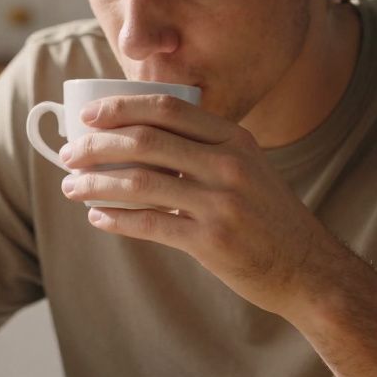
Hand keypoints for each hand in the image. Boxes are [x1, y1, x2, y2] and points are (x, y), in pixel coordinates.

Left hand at [57, 94, 344, 318]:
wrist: (308, 268)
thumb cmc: (267, 218)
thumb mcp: (248, 168)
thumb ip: (204, 151)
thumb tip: (137, 141)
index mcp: (234, 139)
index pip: (168, 108)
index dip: (121, 108)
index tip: (88, 116)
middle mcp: (228, 164)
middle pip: (145, 140)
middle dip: (97, 145)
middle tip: (69, 154)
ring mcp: (221, 203)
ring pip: (139, 182)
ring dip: (96, 183)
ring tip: (72, 186)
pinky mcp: (211, 241)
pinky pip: (149, 224)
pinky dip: (116, 219)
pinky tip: (98, 217)